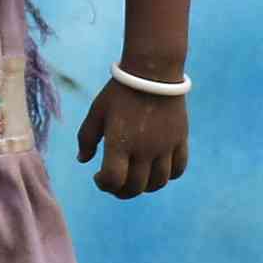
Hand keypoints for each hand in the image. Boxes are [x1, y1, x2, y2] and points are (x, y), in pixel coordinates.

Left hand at [77, 82, 189, 196]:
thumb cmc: (119, 92)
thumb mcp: (96, 112)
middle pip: (135, 187)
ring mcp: (165, 147)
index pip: (113, 180)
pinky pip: (178, 170)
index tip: (98, 176)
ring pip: (157, 183)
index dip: (103, 184)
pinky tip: (156, 169)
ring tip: (135, 178)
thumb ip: (86, 138)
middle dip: (121, 191)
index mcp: (120, 143)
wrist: (153, 72)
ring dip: (144, 187)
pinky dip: (167, 176)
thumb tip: (82, 160)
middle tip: (114, 183)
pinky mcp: (180, 140)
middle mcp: (144, 149)